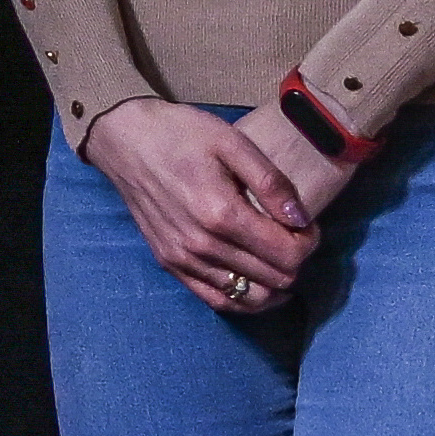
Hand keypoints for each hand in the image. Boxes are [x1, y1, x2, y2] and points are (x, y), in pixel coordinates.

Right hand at [82, 95, 314, 318]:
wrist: (125, 140)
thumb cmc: (180, 134)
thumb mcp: (232, 142)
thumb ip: (270, 182)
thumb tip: (301, 220)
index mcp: (221, 214)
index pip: (287, 254)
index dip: (309, 241)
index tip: (305, 223)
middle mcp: (203, 246)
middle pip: (274, 278)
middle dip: (295, 260)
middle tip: (292, 236)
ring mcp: (184, 260)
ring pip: (251, 297)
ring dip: (275, 283)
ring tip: (278, 259)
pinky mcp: (170, 264)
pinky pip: (217, 301)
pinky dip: (245, 299)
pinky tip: (258, 286)